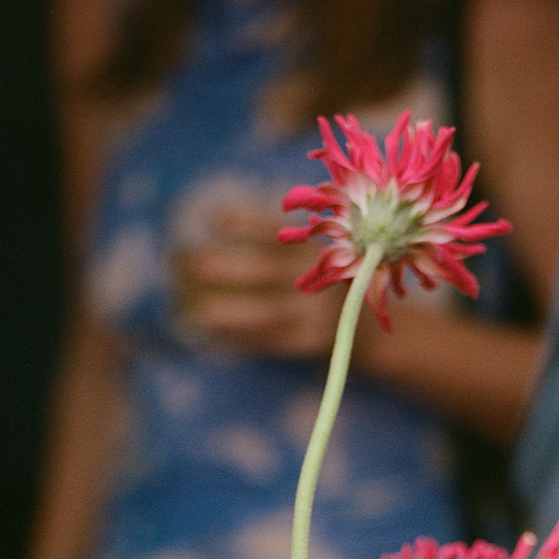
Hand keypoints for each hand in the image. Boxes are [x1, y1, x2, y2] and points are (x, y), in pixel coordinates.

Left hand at [175, 207, 347, 358]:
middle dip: (224, 266)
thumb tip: (225, 217)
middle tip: (189, 263)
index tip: (214, 219)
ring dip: (227, 313)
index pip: (280, 230)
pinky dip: (240, 339)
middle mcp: (320, 278)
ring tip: (195, 314)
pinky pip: (269, 341)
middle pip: (264, 271)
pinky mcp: (312, 342)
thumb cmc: (334, 281)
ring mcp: (317, 314)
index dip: (247, 222)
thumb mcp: (325, 250)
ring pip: (264, 314)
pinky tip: (214, 337)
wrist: (369, 330)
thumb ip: (293, 233)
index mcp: (322, 246)